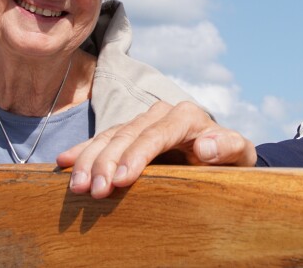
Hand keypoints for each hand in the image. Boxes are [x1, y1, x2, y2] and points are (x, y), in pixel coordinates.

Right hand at [57, 101, 255, 197]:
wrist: (224, 155)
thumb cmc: (232, 158)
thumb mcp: (239, 153)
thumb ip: (228, 147)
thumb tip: (206, 146)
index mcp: (187, 116)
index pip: (157, 134)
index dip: (137, 155)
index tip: (122, 180)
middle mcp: (162, 114)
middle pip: (129, 134)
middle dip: (107, 161)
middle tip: (91, 189)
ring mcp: (144, 121)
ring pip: (111, 135)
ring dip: (90, 159)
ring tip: (75, 184)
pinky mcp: (131, 133)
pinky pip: (104, 139)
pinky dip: (84, 150)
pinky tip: (64, 161)